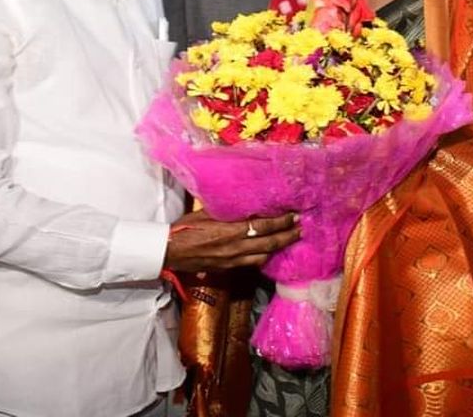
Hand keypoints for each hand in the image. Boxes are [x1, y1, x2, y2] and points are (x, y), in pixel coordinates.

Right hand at [163, 211, 300, 274]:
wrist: (170, 251)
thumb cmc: (186, 228)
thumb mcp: (208, 212)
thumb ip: (229, 211)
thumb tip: (246, 204)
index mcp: (231, 230)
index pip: (265, 226)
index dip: (282, 221)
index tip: (295, 215)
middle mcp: (236, 246)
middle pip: (270, 242)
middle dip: (288, 235)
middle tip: (302, 228)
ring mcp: (233, 260)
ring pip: (264, 255)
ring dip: (279, 247)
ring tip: (290, 239)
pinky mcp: (229, 268)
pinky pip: (252, 263)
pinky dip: (264, 256)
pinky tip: (270, 251)